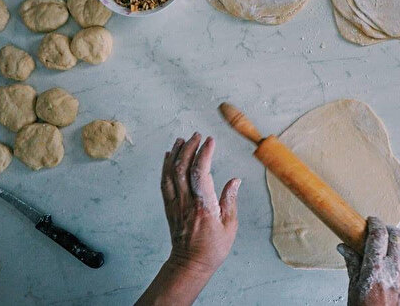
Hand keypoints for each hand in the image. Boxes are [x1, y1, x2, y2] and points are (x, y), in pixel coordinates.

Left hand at [137, 133, 240, 305]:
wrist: (190, 264)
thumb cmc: (213, 248)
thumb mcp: (230, 225)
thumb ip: (230, 200)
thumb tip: (235, 180)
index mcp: (204, 205)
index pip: (201, 173)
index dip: (204, 153)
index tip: (211, 140)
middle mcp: (187, 202)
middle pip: (183, 168)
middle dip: (189, 147)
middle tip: (197, 135)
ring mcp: (175, 204)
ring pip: (171, 173)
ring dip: (177, 153)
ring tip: (183, 139)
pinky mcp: (169, 207)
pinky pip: (165, 182)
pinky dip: (166, 166)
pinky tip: (169, 156)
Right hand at [337, 217, 399, 305]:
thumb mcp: (354, 289)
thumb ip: (353, 264)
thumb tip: (344, 247)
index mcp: (375, 268)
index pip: (378, 234)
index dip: (375, 223)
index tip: (372, 221)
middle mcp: (394, 269)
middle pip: (397, 236)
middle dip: (389, 230)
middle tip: (382, 232)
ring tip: (394, 247)